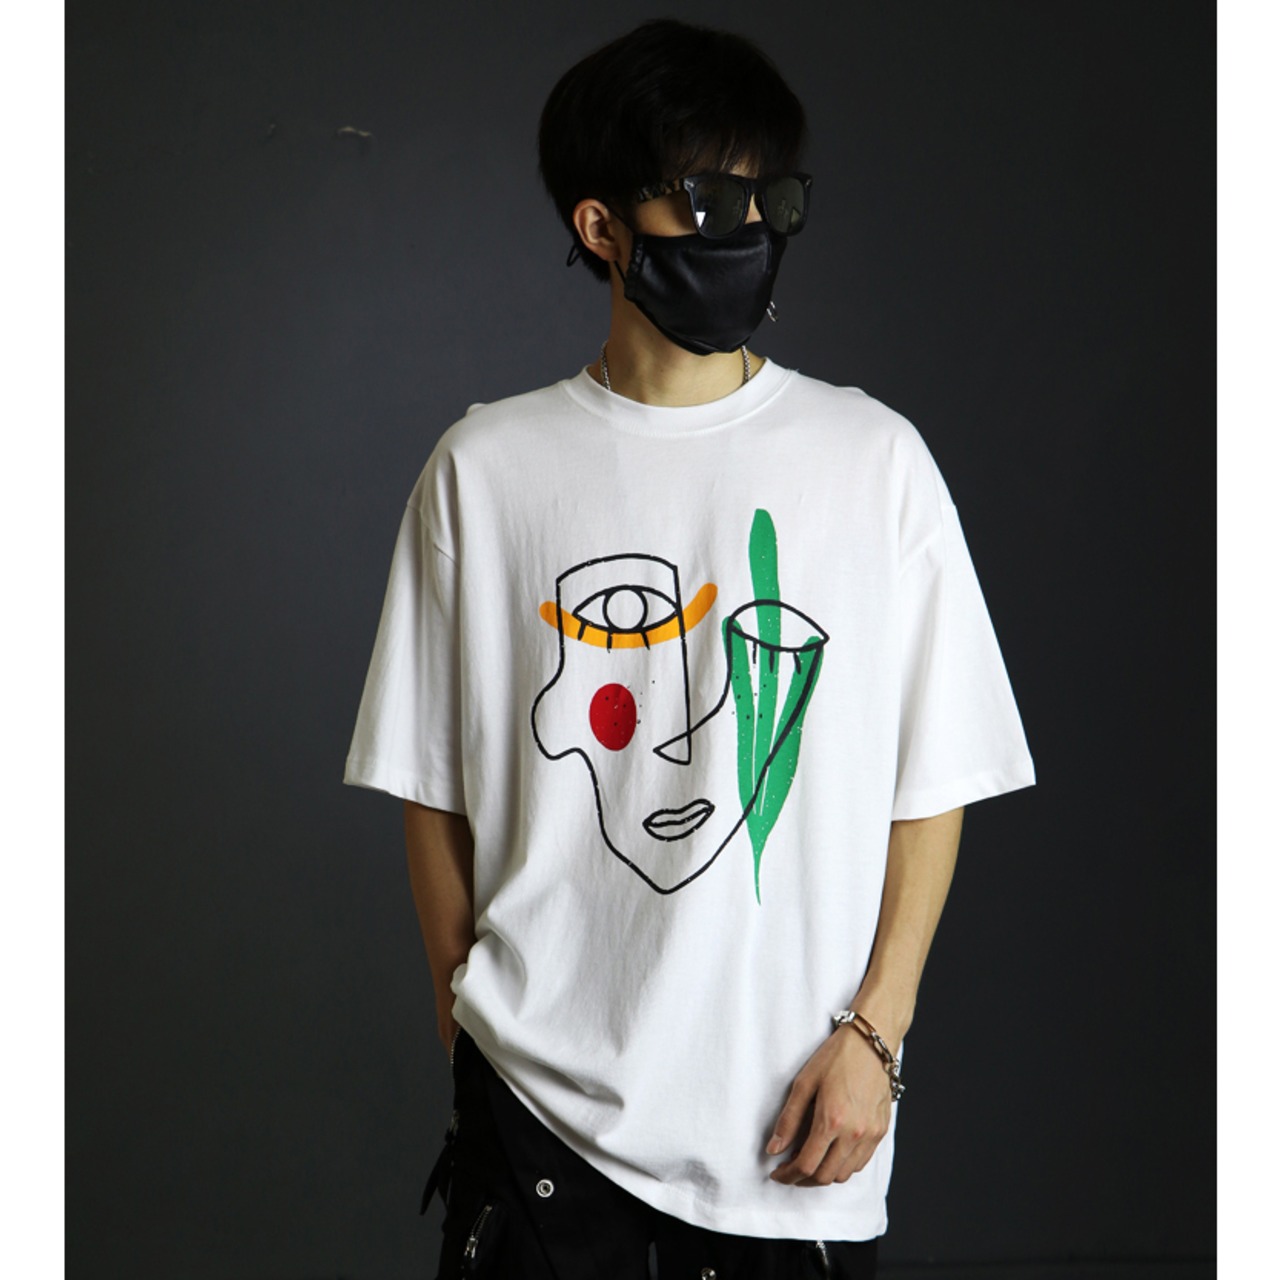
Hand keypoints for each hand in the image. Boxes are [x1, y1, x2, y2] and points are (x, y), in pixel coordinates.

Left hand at [765, 1028, 893, 1185]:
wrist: (871, 1044)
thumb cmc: (836, 1058)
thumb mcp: (804, 1083)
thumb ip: (788, 1120)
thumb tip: (773, 1149)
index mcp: (831, 1120)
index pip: (806, 1164)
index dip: (787, 1174)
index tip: (777, 1173)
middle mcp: (853, 1134)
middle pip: (825, 1177)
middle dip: (802, 1179)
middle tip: (789, 1170)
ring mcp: (870, 1135)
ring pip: (844, 1174)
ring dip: (823, 1175)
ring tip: (809, 1161)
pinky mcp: (880, 1132)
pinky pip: (860, 1163)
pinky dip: (843, 1166)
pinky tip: (831, 1153)